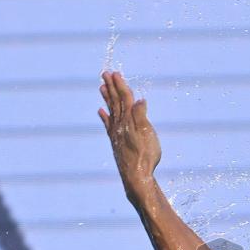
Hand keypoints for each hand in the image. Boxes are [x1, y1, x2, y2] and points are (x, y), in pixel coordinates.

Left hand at [98, 71, 161, 191]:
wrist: (136, 177)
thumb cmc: (145, 156)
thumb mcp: (148, 135)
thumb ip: (142, 116)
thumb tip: (139, 100)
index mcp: (129, 120)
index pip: (124, 98)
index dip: (120, 85)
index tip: (115, 72)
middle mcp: (120, 124)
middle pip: (115, 101)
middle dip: (111, 87)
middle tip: (105, 73)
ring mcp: (116, 133)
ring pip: (110, 110)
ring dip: (107, 98)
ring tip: (101, 86)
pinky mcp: (115, 141)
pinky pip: (108, 124)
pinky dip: (104, 116)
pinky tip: (100, 111)